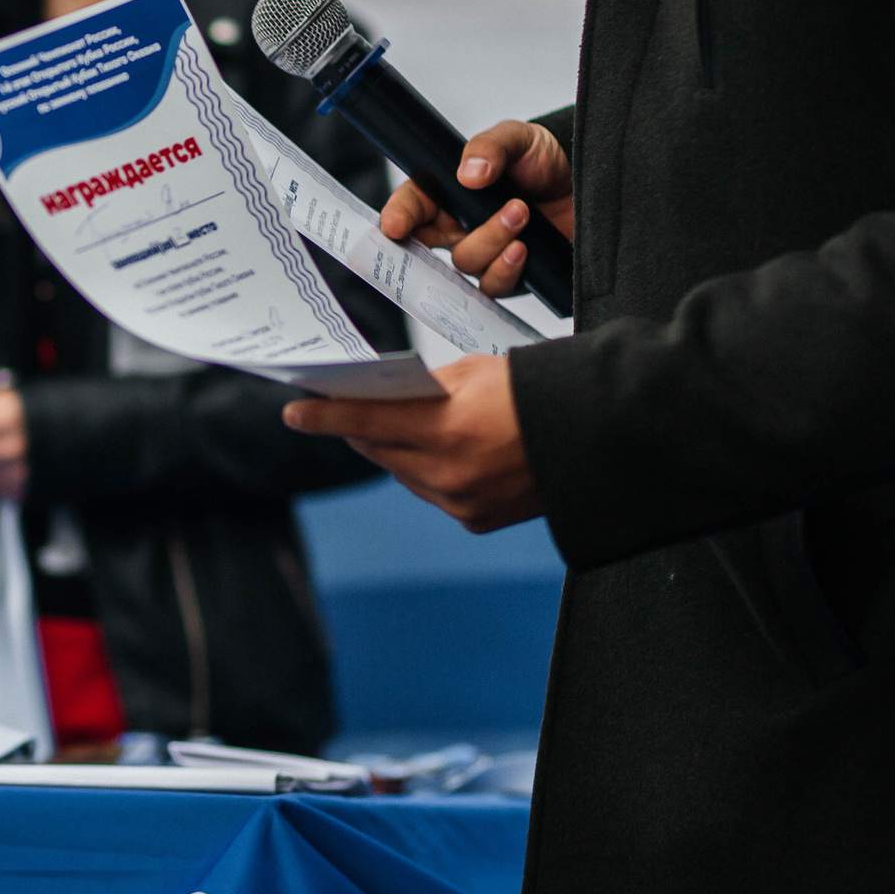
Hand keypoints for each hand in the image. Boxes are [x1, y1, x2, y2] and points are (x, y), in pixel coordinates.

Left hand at [280, 354, 538, 532]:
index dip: (324, 416)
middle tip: (342, 410)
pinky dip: (428, 473)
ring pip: (402, 474)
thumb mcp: (478, 373)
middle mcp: (448, 472)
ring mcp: (460, 501)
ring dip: (394, 452)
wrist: (600, 436)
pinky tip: (442, 455)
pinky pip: (431, 494)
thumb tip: (390, 398)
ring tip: (399, 428)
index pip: (366, 420)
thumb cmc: (542, 394)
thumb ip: (427, 389)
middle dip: (360, 428)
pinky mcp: (474, 520)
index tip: (294, 412)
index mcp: (447, 428)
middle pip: (377, 449)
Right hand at [376, 119, 575, 300]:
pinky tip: (524, 248)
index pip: (411, 207)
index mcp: (448, 194)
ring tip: (524, 215)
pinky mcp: (506, 276)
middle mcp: (458, 227)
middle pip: (432, 246)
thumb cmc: (545, 160)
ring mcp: (482, 253)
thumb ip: (490, 146)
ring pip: (466, 264)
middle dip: (464, 232)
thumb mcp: (518, 138)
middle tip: (507, 209)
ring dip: (495, 241)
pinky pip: (492, 286)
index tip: (394, 226)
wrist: (585, 184)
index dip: (397, 218)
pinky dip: (506, 269)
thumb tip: (469, 172)